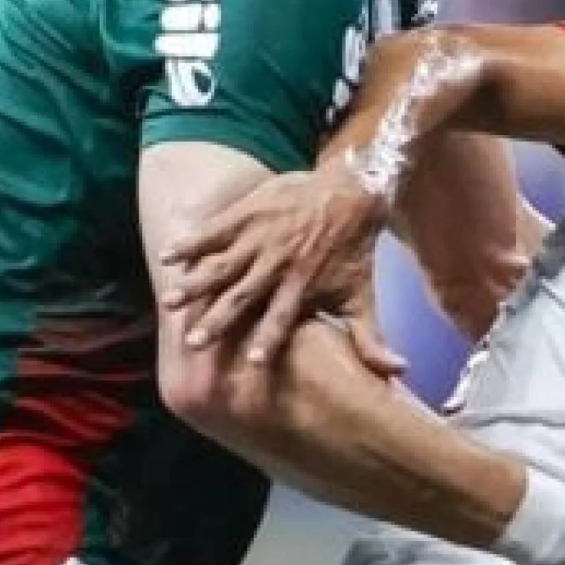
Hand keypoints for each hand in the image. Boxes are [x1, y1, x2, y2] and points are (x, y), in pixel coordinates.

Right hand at [159, 160, 400, 373]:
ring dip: (197, 285)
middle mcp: (277, 265)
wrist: (352, 190)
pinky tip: (166, 257)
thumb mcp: (363, 295)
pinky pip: (214, 230)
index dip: (269, 341)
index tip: (251, 364)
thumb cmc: (353, 250)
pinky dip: (191, 243)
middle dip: (219, 320)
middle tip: (193, 344)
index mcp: (301, 287)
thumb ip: (371, 339)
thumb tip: (398, 374)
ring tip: (171, 303)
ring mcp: (260, 238)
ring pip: (222, 265)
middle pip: (244, 297)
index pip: (282, 320)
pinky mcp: (248, 213)